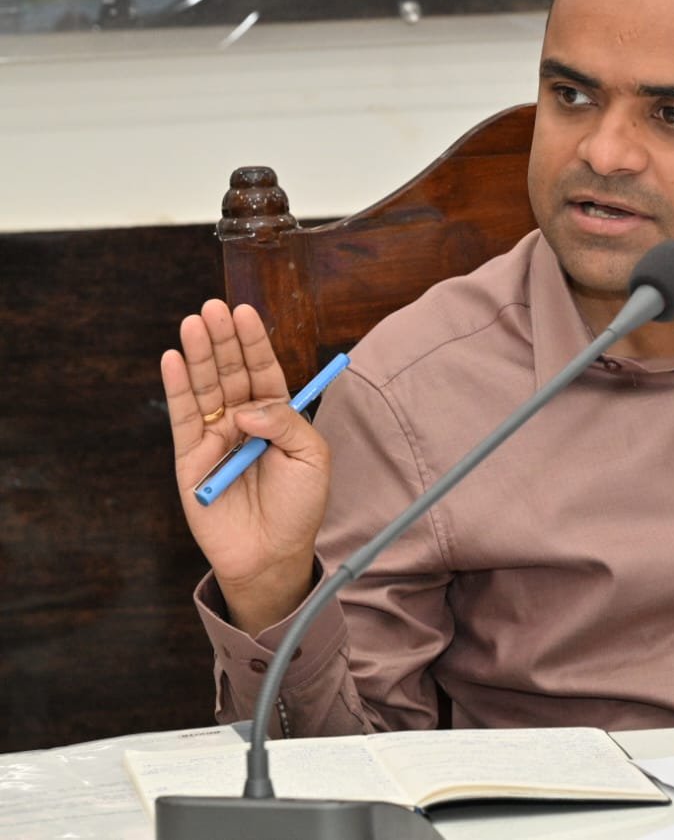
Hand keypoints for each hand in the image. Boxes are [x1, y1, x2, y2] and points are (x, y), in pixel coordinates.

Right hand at [161, 300, 330, 635]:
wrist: (271, 554)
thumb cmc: (298, 507)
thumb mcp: (312, 458)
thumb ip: (285, 423)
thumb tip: (246, 407)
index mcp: (277, 417)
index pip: (263, 371)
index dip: (254, 343)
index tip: (245, 312)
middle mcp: (244, 421)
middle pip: (231, 372)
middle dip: (223, 340)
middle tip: (214, 308)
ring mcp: (215, 437)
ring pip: (205, 388)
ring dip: (199, 354)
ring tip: (194, 323)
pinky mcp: (190, 458)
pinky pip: (182, 418)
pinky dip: (177, 388)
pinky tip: (173, 359)